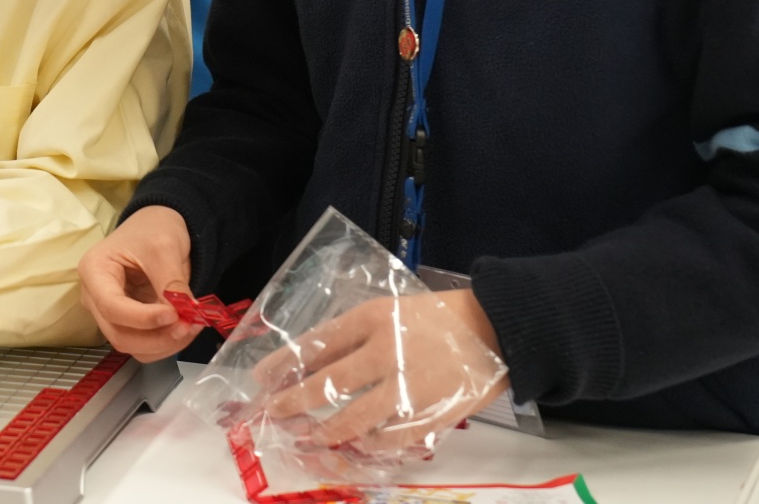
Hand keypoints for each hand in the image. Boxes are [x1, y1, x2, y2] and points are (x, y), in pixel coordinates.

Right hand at [78, 206, 202, 360]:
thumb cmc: (154, 228)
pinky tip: (184, 328)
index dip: (143, 318)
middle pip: (118, 334)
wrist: (159, 225)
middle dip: (156, 337)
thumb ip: (171, 283)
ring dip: (164, 344)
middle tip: (189, 326)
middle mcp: (95, 297)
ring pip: (131, 346)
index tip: (175, 315)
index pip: (111, 307)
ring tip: (192, 326)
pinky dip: (166, 344)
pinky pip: (144, 346)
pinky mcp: (128, 323)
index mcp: (94, 270)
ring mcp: (110, 313)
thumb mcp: (164, 248)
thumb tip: (183, 317)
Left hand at [258, 289, 506, 453]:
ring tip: (309, 438)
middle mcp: (385, 351)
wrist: (496, 328)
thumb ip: (355, 335)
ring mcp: (408, 386)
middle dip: (294, 402)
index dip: (285, 364)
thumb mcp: (389, 310)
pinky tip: (356, 447)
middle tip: (274, 413)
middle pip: (327, 384)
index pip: (316, 343)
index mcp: (371, 319)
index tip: (261, 378)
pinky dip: (370, 446)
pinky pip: (391, 438)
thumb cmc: (438, 317)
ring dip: (327, 432)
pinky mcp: (431, 413)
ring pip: (355, 418)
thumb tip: (314, 363)